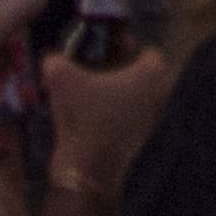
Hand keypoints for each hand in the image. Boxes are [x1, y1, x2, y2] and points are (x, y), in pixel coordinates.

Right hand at [42, 46, 173, 198]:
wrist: (88, 170)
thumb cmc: (83, 117)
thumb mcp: (61, 80)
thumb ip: (57, 62)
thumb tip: (53, 60)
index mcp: (152, 72)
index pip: (143, 50)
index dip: (121, 46)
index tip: (100, 49)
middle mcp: (162, 92)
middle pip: (141, 73)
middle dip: (120, 70)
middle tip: (93, 70)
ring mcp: (156, 118)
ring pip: (137, 96)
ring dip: (118, 93)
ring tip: (89, 94)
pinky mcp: (145, 140)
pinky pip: (132, 117)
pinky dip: (117, 114)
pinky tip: (93, 116)